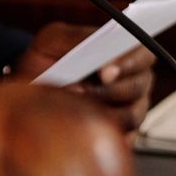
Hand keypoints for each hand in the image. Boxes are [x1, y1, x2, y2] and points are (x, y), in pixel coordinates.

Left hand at [12, 21, 153, 130]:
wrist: (32, 89)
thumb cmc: (47, 60)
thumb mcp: (53, 40)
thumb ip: (76, 37)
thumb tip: (97, 46)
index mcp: (124, 53)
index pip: (143, 54)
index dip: (128, 63)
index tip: (104, 72)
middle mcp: (134, 80)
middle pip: (140, 86)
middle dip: (111, 90)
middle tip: (83, 91)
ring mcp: (131, 108)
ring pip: (133, 114)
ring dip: (103, 112)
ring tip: (74, 107)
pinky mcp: (123, 133)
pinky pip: (124, 139)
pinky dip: (103, 133)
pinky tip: (83, 127)